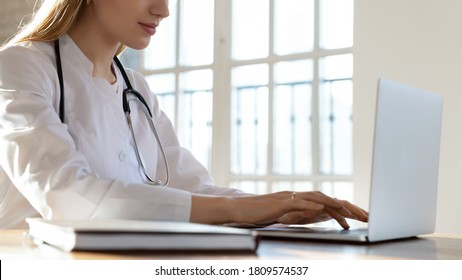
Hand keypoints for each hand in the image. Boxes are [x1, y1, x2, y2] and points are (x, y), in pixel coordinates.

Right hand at [190, 191, 367, 228]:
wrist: (237, 209)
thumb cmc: (257, 214)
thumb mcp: (281, 215)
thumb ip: (298, 214)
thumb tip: (316, 216)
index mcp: (297, 198)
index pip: (324, 201)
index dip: (342, 207)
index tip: (358, 216)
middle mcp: (295, 195)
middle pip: (326, 198)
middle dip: (347, 206)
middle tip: (366, 215)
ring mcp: (288, 197)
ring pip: (317, 198)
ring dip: (335, 204)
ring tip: (352, 212)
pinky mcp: (280, 203)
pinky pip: (300, 203)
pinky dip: (313, 206)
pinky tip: (324, 209)